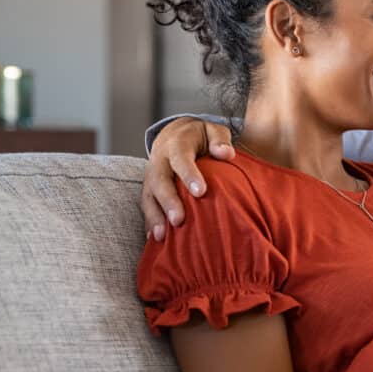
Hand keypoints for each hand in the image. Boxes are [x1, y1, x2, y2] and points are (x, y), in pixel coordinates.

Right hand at [142, 117, 234, 240]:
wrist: (175, 135)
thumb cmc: (201, 137)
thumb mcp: (213, 131)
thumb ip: (220, 140)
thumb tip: (226, 153)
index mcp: (177, 145)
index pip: (181, 159)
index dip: (189, 174)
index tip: (200, 192)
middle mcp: (159, 161)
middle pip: (160, 181)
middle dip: (168, 201)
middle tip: (179, 220)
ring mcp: (151, 177)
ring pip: (149, 197)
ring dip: (154, 217)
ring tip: (162, 236)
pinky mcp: (149, 190)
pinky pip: (146, 207)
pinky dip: (150, 223)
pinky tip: (156, 241)